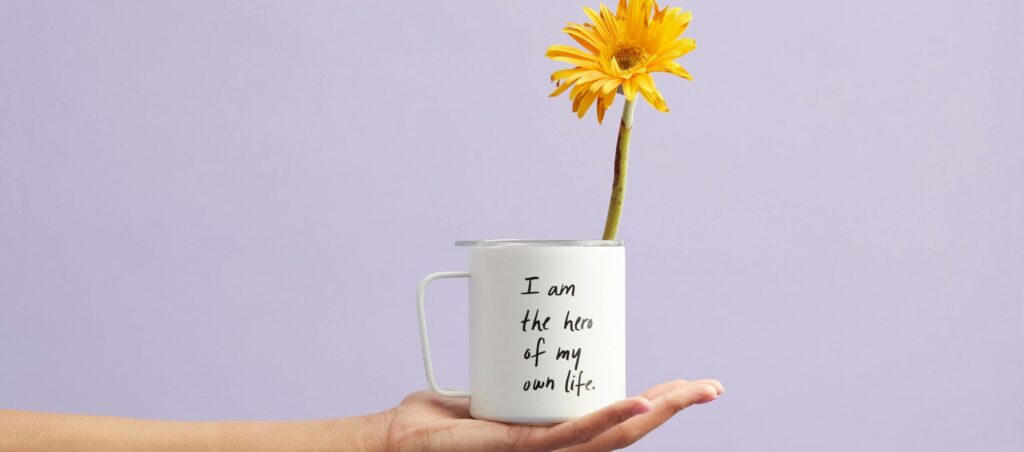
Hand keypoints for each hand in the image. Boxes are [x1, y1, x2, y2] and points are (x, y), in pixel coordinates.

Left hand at [379, 379, 724, 450]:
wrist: (399, 440)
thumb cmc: (439, 418)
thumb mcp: (491, 382)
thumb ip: (510, 363)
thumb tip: (521, 317)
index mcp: (555, 434)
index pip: (617, 420)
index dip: (657, 404)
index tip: (684, 384)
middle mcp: (557, 448)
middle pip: (628, 429)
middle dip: (675, 408)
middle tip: (711, 386)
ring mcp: (541, 451)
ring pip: (614, 435)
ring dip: (659, 412)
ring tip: (695, 391)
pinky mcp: (521, 448)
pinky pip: (573, 435)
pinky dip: (609, 418)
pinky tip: (639, 403)